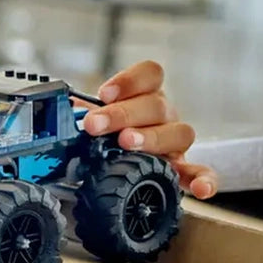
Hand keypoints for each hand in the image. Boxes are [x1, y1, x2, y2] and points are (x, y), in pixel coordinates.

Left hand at [78, 60, 217, 199]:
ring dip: (151, 137)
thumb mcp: (93, 117)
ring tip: (126, 144)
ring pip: (179, 132)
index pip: (150, 74)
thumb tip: (58, 111)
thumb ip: (81, 112)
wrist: (123, 160)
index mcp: (145, 94)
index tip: (103, 94)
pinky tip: (199, 189)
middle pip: (156, 104)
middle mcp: (164, 114)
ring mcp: (176, 141)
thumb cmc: (108, 133)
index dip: (128, 81)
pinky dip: (204, 179)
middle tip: (95, 125)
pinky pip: (202, 172)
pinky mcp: (184, 168)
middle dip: (122, 114)